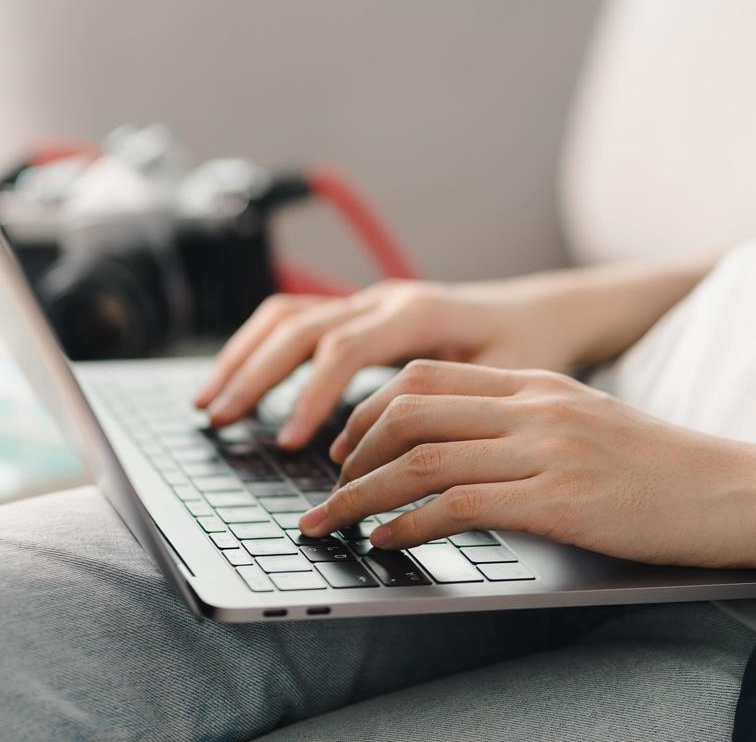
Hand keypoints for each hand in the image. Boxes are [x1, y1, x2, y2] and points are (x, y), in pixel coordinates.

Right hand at [193, 277, 606, 448]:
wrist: (544, 313)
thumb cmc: (531, 351)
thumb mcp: (508, 381)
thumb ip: (456, 408)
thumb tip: (406, 456)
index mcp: (419, 312)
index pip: (346, 348)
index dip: (312, 395)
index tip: (292, 443)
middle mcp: (385, 298)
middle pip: (301, 327)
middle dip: (255, 375)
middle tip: (221, 420)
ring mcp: (367, 300)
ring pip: (287, 316)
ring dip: (243, 357)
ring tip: (210, 402)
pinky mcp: (358, 311)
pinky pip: (295, 319)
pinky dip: (259, 349)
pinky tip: (238, 380)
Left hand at [295, 360, 755, 568]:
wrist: (741, 490)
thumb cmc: (668, 471)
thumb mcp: (589, 424)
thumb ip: (528, 423)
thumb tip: (462, 447)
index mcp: (538, 383)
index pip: (424, 376)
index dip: (368, 411)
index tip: (343, 448)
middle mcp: (535, 406)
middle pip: (408, 409)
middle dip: (350, 451)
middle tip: (327, 488)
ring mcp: (546, 450)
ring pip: (422, 458)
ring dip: (362, 494)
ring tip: (333, 522)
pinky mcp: (559, 499)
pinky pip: (460, 505)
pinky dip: (410, 524)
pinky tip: (388, 541)